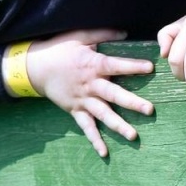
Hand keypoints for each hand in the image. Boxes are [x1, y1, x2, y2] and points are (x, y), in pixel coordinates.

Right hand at [24, 28, 154, 157]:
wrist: (34, 68)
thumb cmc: (60, 49)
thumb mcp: (80, 36)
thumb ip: (104, 34)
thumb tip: (126, 33)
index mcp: (93, 65)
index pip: (116, 65)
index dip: (132, 66)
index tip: (150, 68)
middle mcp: (90, 85)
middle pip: (113, 95)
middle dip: (132, 103)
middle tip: (150, 110)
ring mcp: (82, 100)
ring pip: (103, 114)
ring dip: (118, 125)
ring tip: (133, 135)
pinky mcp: (75, 111)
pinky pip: (86, 127)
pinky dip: (94, 140)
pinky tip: (105, 153)